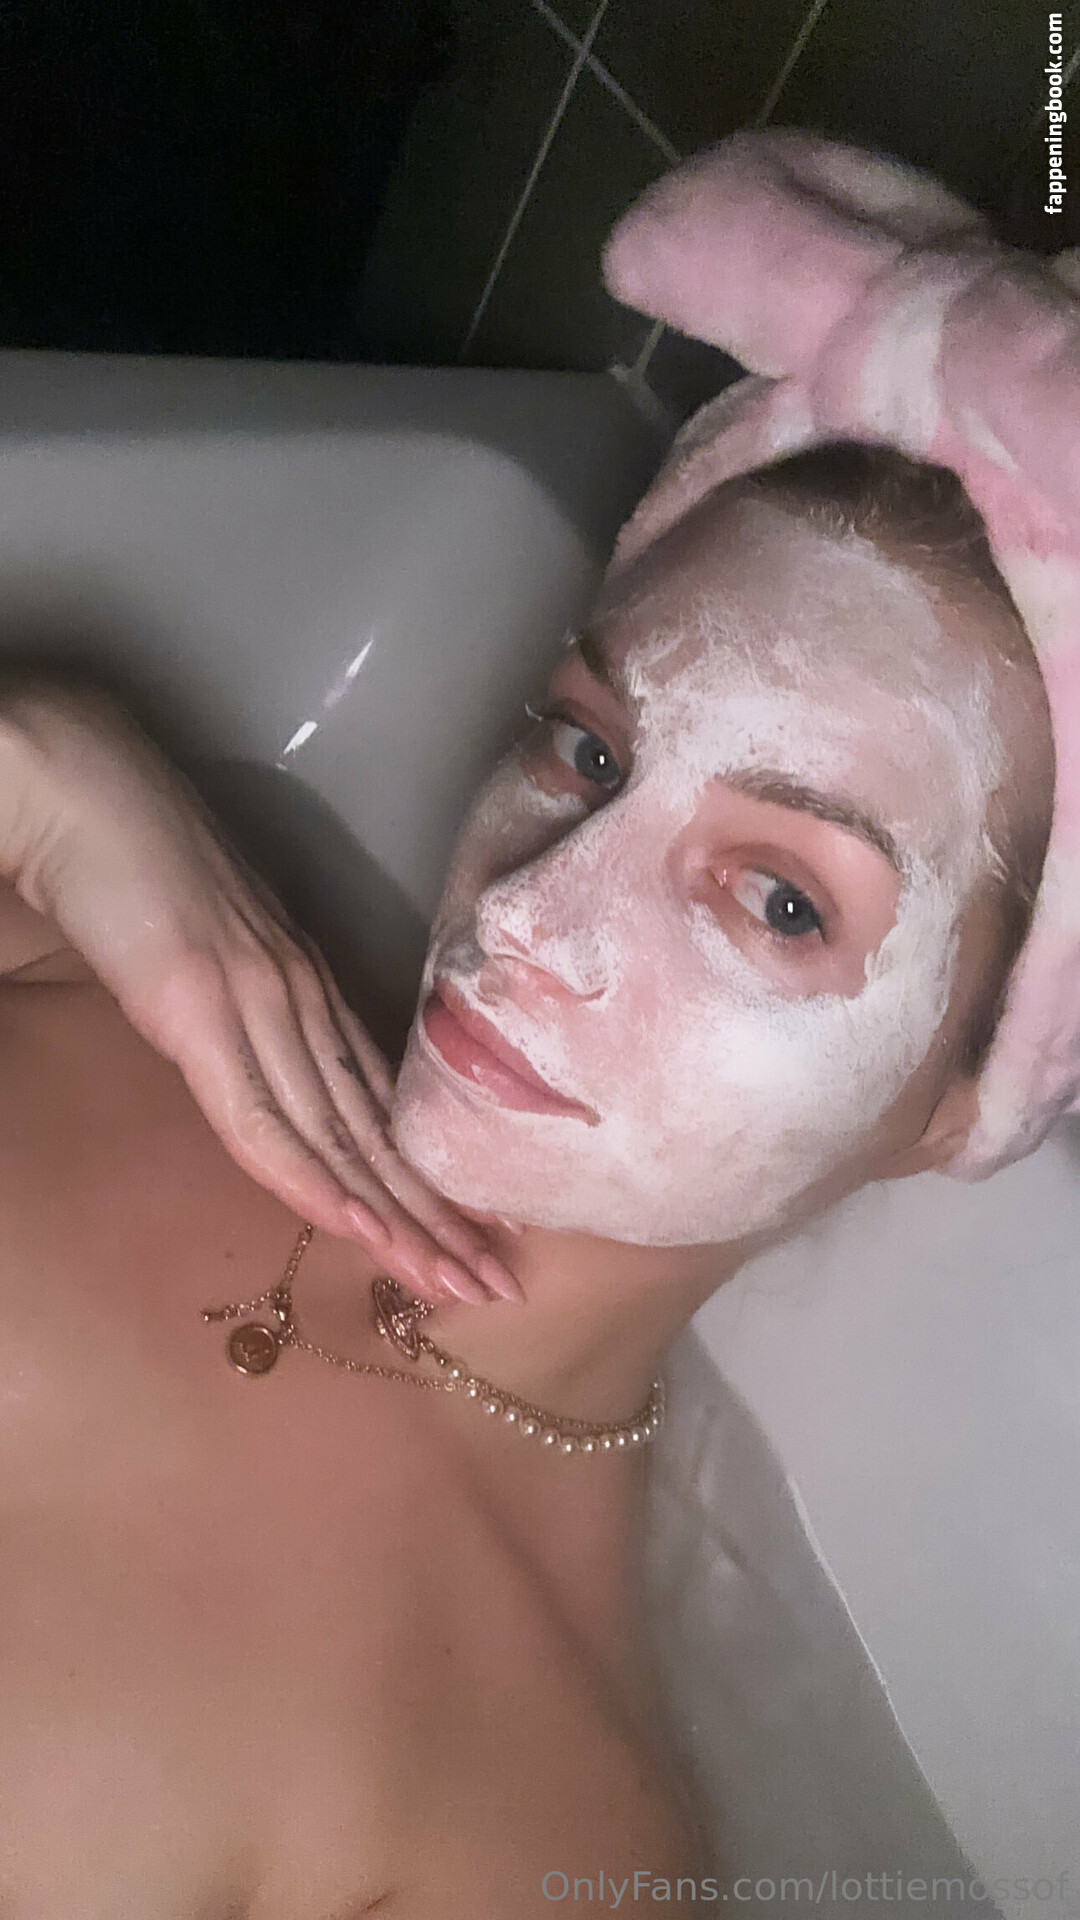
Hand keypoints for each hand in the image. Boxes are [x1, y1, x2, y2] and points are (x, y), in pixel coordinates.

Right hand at [1, 675, 522, 1307]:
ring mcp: (259, 1003)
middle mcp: (303, 999)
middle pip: (378, 1133)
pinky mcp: (202, 1011)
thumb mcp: (206, 954)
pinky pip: (265, 1119)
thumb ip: (243, 1015)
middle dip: (437, 1219)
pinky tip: (358, 1230)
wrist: (87, 791)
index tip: (474, 1235)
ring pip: (342, 1137)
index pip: (379, 1104)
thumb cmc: (135, 861)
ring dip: (398, 1220)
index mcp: (307, 987)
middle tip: (496, 1290)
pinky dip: (314, 1182)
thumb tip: (262, 1067)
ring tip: (454, 1285)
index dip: (426, 1177)